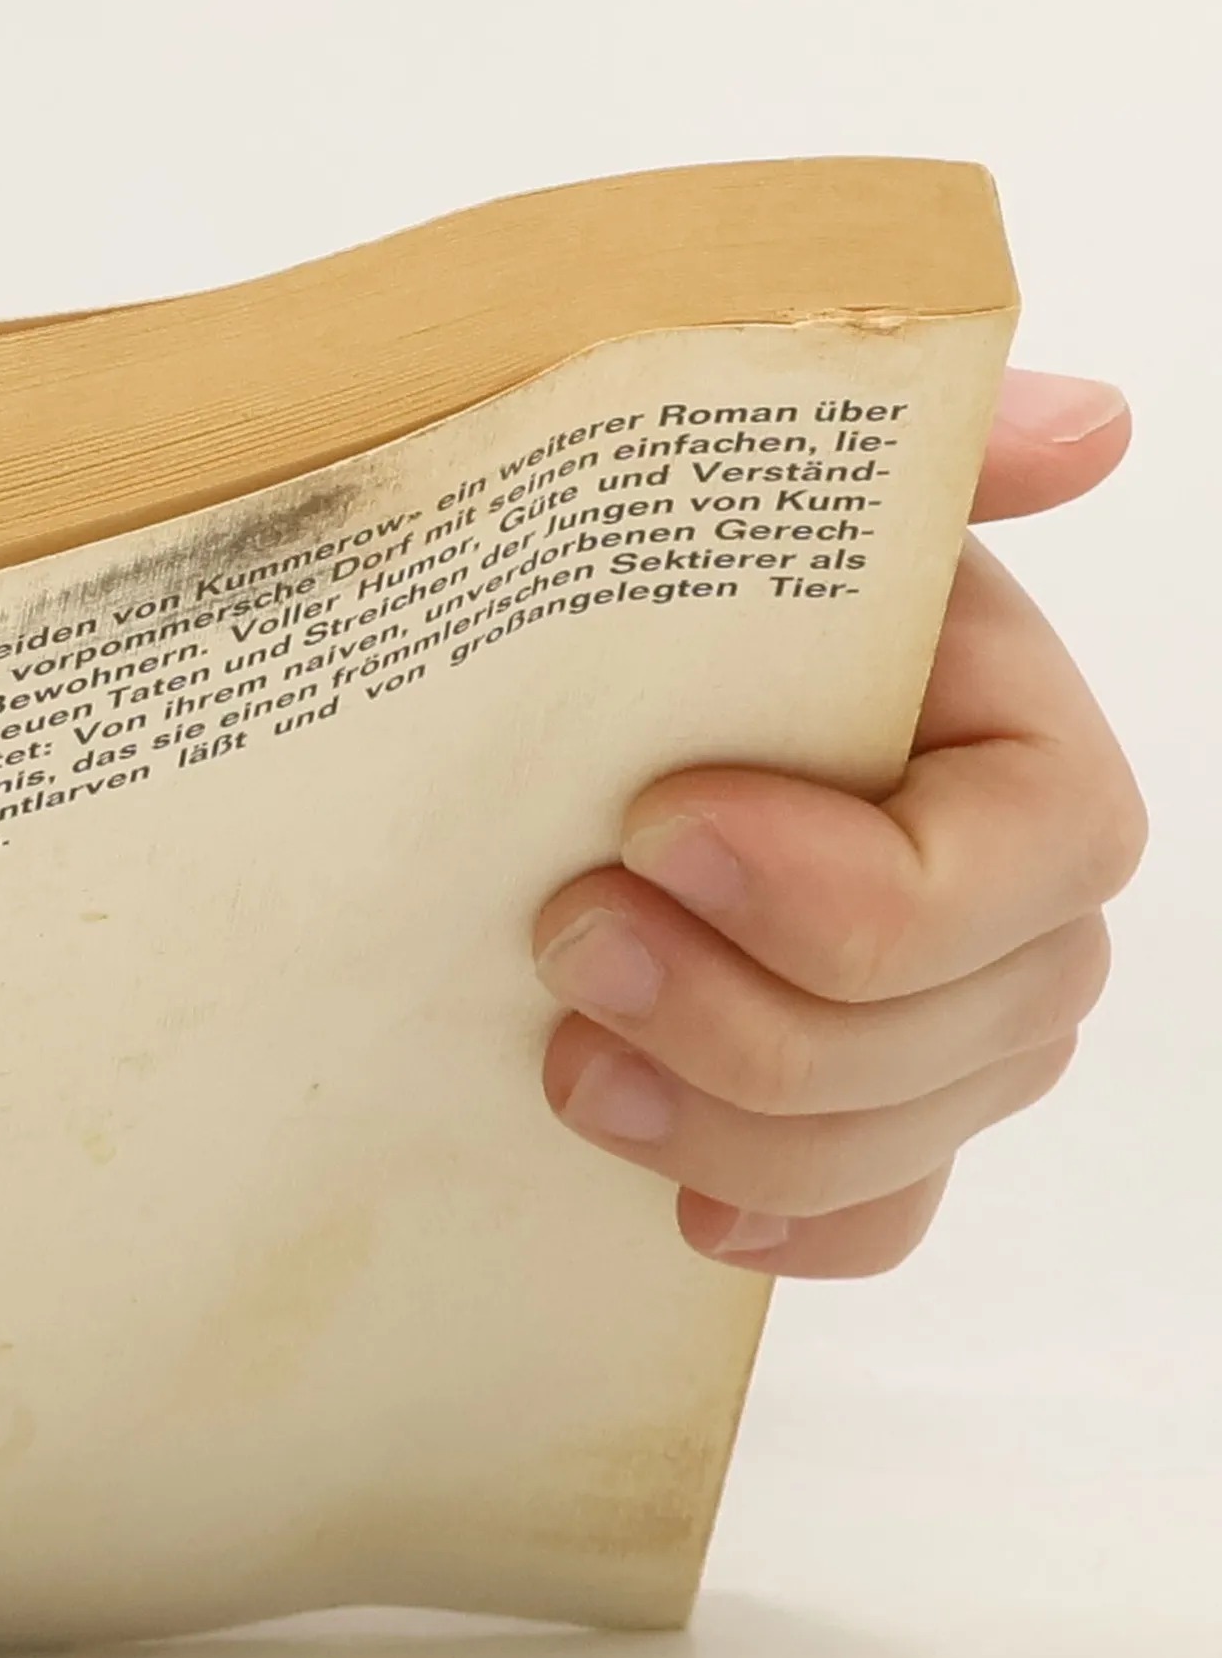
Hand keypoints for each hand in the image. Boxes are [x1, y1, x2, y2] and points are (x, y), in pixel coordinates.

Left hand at [533, 370, 1144, 1278]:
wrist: (568, 715)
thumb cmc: (666, 596)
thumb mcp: (766, 499)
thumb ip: (928, 457)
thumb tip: (1088, 425)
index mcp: (1015, 745)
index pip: (1032, 862)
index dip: (849, 888)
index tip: (659, 828)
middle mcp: (1010, 907)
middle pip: (963, 1035)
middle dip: (747, 1019)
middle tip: (568, 940)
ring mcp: (943, 1032)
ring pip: (897, 1142)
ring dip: (727, 1129)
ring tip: (569, 1059)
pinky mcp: (861, 1121)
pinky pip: (875, 1222)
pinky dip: (789, 1232)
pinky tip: (689, 1214)